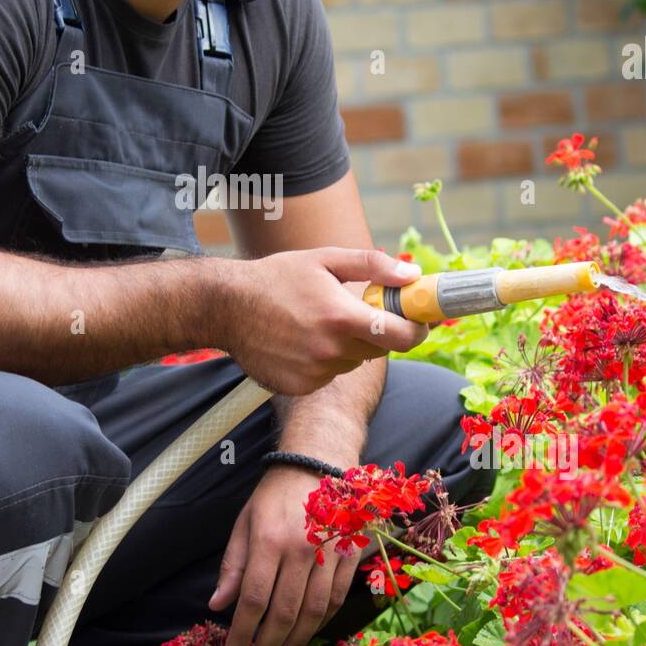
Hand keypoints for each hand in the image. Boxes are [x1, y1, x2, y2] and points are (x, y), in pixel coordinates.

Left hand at [208, 465, 361, 645]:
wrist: (319, 464)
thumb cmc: (275, 495)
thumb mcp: (245, 522)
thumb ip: (233, 566)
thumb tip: (218, 605)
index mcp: (269, 541)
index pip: (254, 599)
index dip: (242, 633)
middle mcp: (301, 550)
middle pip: (284, 613)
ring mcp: (330, 554)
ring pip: (314, 613)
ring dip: (295, 643)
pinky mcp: (350, 556)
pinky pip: (336, 599)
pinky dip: (321, 624)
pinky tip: (306, 637)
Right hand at [215, 247, 427, 396]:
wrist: (226, 306)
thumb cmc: (277, 277)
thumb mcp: (325, 259)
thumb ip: (373, 266)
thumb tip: (412, 277)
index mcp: (340, 316)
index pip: (401, 336)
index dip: (417, 329)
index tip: (419, 320)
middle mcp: (329, 350)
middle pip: (378, 350)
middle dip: (377, 331)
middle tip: (355, 310)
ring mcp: (314, 372)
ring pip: (352, 362)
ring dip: (347, 345)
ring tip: (317, 322)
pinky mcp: (300, 386)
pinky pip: (328, 374)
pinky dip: (324, 360)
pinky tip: (301, 340)